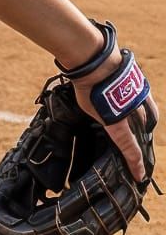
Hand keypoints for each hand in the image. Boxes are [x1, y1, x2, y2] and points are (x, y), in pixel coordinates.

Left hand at [73, 54, 157, 182]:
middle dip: (141, 143)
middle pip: (142, 133)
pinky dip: (147, 108)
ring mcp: (139, 98)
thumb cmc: (85, 84)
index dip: (135, 164)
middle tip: (139, 150)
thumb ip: (100, 116)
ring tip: (144, 130)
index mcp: (118, 123)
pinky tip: (144, 109)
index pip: (129, 149)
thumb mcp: (87, 107)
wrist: (93, 58)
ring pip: (149, 118)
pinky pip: (147, 102)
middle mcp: (133, 113)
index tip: (139, 176)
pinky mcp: (140, 84)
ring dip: (146, 125)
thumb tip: (106, 117)